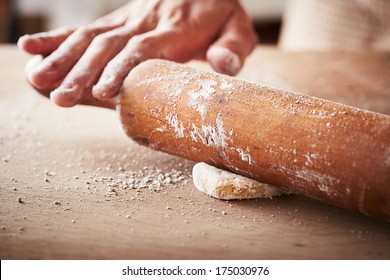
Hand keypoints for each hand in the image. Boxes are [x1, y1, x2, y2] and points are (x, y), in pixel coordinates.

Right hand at [18, 0, 256, 106]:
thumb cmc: (222, 15)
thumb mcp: (239, 30)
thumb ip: (233, 48)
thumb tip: (223, 66)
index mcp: (176, 30)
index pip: (143, 50)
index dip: (121, 68)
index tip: (101, 91)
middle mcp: (146, 23)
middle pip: (109, 46)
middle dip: (82, 71)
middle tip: (59, 97)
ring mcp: (129, 20)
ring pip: (92, 38)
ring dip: (63, 58)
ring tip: (37, 78)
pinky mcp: (119, 21)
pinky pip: (87, 28)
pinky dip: (58, 38)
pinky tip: (33, 48)